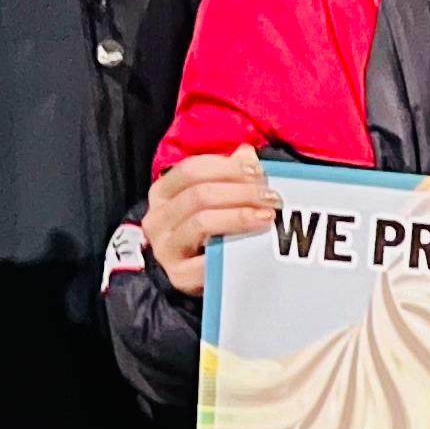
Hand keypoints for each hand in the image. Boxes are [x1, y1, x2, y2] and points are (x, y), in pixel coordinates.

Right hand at [144, 145, 278, 296]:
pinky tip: (256, 244)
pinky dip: (235, 248)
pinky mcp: (179, 275)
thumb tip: (247, 153)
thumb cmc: (205, 232)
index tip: (258, 172)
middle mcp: (157, 219)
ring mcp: (165, 248)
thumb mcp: (212, 201)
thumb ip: (228, 175)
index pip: (191, 170)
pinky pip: (209, 259)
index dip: (227, 167)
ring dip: (240, 216)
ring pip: (202, 222)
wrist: (194, 275)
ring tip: (268, 216)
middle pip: (200, 195)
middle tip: (272, 197)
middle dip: (241, 192)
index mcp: (163, 193)